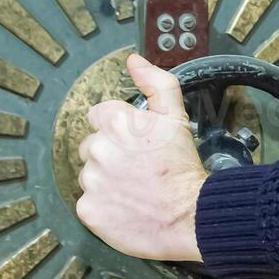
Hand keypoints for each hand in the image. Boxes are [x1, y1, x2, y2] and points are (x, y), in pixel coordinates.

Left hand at [75, 54, 207, 261]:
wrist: (191, 216)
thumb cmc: (184, 169)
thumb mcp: (176, 117)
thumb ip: (156, 84)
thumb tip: (135, 62)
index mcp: (115, 122)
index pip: (100, 116)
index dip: (121, 130)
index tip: (137, 145)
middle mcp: (98, 148)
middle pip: (93, 146)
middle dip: (112, 155)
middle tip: (139, 169)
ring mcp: (91, 180)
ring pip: (91, 174)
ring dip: (107, 180)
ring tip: (134, 189)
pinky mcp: (87, 209)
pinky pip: (89, 202)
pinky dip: (104, 206)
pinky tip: (127, 207)